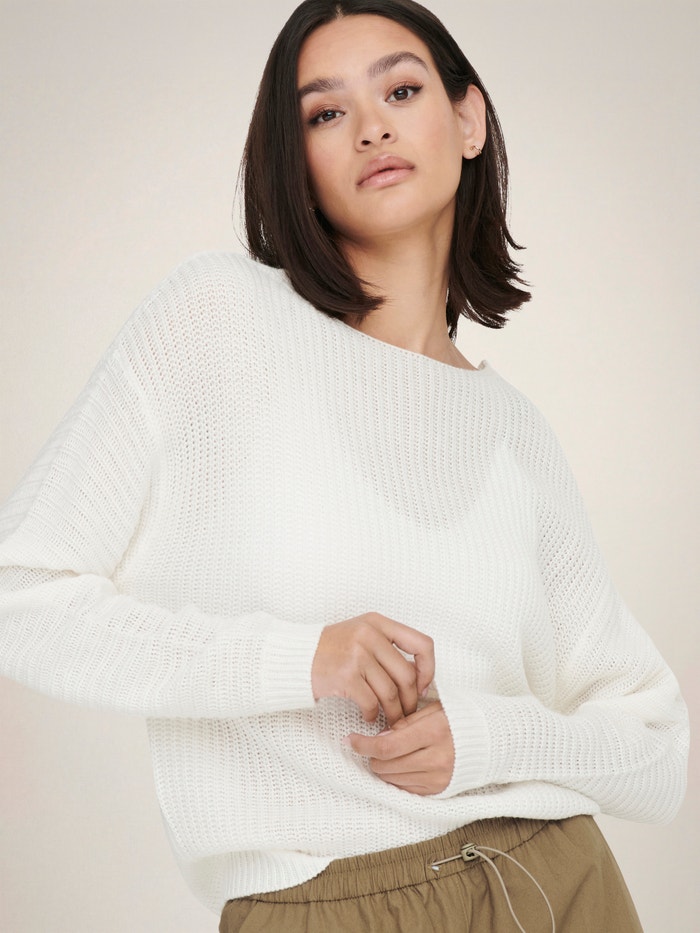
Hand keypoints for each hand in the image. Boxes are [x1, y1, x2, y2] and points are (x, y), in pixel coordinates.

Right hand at [311, 612, 433, 724]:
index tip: (422, 686)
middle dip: (410, 700)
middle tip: (407, 712)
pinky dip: (373, 715)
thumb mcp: (361, 634)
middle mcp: (369, 635)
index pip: (422, 644)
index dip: (428, 669)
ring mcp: (357, 655)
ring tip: (391, 719)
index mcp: (378, 623)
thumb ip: (388, 648)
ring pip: (390, 693)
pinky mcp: (345, 676)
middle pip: (406, 675)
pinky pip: (371, 703)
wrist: (294, 656)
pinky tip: (369, 716)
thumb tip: (419, 678)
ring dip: (394, 713)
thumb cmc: (332, 649)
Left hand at [345, 701, 453, 794]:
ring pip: (393, 779)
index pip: (387, 745)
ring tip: (387, 754)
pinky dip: (396, 777)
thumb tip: (380, 736)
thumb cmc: (459, 719)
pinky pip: (406, 788)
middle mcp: (436, 758)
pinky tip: (399, 764)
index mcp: (434, 732)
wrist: (490, 740)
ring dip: (383, 767)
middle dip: (372, 755)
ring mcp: (438, 777)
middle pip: (386, 765)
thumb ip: (405, 722)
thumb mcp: (433, 709)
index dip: (364, 744)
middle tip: (371, 745)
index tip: (351, 740)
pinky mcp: (439, 790)